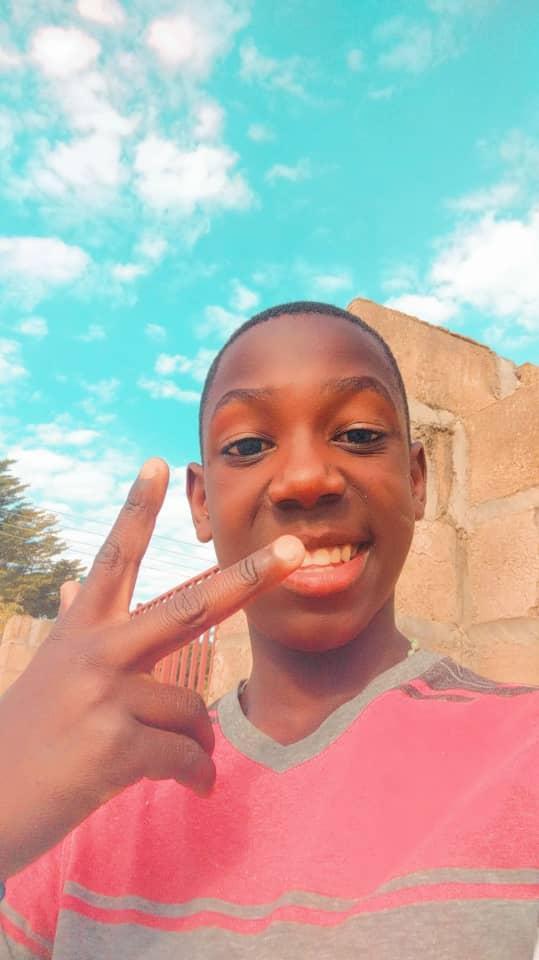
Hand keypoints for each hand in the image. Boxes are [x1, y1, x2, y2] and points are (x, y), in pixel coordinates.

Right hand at [0, 458, 304, 878]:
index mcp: (81, 630)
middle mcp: (96, 653)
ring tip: (181, 761)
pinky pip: (186, 755)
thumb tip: (75, 581)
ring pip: (193, 709)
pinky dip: (198, 776)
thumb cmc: (25, 738)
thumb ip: (76, 622)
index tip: (159, 464)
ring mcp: (106, 697)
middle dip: (248, 578)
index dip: (137, 510)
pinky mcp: (115, 747)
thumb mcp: (50, 669)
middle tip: (295, 550)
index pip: (115, 557)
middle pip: (189, 606)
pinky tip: (194, 787)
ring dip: (197, 740)